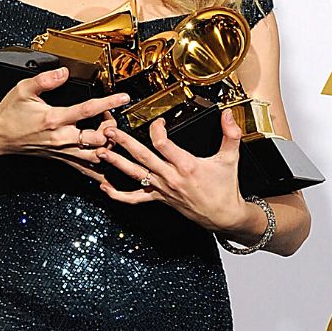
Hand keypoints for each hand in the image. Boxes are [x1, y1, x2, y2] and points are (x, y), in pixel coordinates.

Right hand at [0, 67, 129, 163]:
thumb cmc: (10, 113)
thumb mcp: (24, 89)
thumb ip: (45, 79)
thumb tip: (63, 72)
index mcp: (54, 119)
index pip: (88, 110)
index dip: (109, 103)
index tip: (123, 97)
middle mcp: (61, 138)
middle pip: (98, 139)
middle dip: (111, 127)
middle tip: (109, 116)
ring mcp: (62, 151)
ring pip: (95, 157)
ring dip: (108, 146)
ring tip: (108, 133)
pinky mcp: (61, 158)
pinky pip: (84, 169)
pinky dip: (99, 169)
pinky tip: (109, 162)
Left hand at [95, 109, 250, 233]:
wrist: (224, 216)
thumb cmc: (225, 188)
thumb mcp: (230, 158)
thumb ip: (231, 134)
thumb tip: (229, 114)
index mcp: (186, 165)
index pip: (163, 144)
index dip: (157, 129)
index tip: (157, 121)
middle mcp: (171, 177)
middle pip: (142, 157)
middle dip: (124, 143)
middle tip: (109, 132)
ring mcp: (162, 189)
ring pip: (135, 175)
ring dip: (116, 163)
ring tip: (100, 152)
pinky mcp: (160, 199)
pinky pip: (135, 198)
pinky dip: (118, 194)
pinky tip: (105, 187)